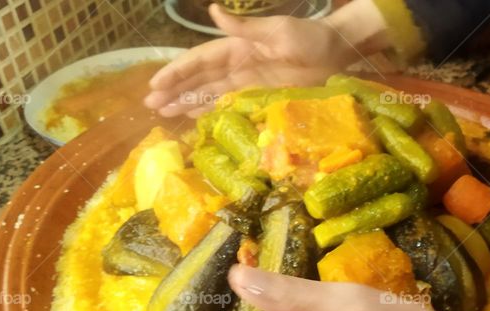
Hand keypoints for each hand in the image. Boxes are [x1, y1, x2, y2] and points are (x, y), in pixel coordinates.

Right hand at [145, 2, 389, 117]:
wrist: (338, 55)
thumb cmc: (309, 38)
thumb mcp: (278, 31)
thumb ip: (245, 28)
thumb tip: (214, 12)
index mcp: (238, 47)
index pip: (200, 61)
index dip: (177, 72)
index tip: (156, 84)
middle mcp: (238, 66)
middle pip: (199, 80)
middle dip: (175, 91)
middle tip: (151, 106)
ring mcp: (248, 83)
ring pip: (210, 94)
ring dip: (187, 103)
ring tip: (164, 115)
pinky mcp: (260, 98)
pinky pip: (229, 105)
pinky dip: (210, 112)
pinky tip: (194, 120)